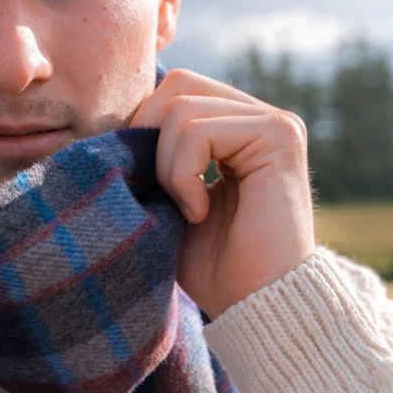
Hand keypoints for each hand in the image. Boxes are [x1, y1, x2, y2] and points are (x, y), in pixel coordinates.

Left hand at [131, 68, 315, 318]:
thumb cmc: (210, 264)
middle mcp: (258, 117)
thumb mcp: (167, 199)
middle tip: (160, 191)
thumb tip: (113, 121)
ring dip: (167, 165)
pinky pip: (198, 131)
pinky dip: (183, 174)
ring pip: (181, 107)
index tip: (141, 180)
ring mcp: (273, 122)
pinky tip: (199, 212)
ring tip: (186, 210)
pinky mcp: (279, 136)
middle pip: (176, 85)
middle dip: (150, 137)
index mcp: (234, 128)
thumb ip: (153, 155)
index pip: (173, 91)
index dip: (142, 127)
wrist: (254, 306)